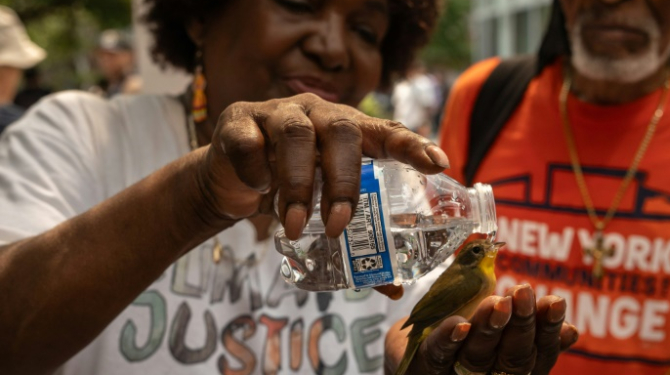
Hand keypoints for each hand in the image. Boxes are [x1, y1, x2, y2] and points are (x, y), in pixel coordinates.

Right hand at [198, 93, 448, 238]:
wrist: (230, 179)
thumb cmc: (290, 188)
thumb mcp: (322, 206)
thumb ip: (354, 238)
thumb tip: (391, 289)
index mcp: (348, 130)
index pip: (386, 131)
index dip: (412, 145)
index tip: (438, 165)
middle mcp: (318, 114)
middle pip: (342, 131)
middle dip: (344, 181)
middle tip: (339, 224)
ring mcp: (277, 112)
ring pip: (295, 135)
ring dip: (298, 185)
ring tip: (294, 226)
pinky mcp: (239, 121)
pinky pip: (250, 142)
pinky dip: (256, 172)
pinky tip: (258, 191)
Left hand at [384, 285, 577, 374]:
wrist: (410, 348)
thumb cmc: (463, 336)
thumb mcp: (499, 330)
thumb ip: (530, 330)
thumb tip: (571, 331)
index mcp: (513, 369)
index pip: (538, 355)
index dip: (547, 331)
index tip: (555, 302)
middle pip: (512, 359)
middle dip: (520, 324)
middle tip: (522, 292)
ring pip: (477, 357)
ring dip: (488, 327)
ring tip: (496, 301)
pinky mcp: (423, 370)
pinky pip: (437, 356)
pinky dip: (449, 339)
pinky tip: (459, 323)